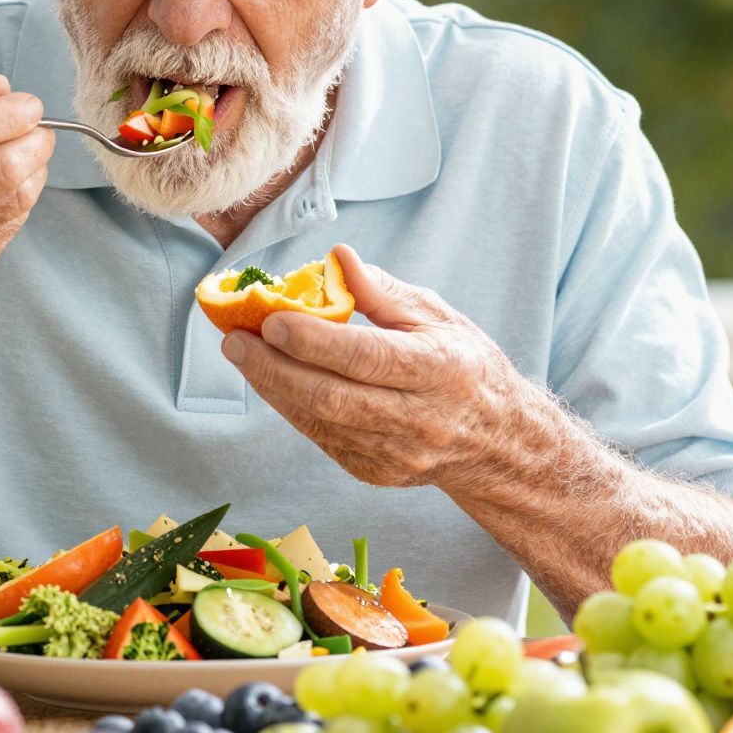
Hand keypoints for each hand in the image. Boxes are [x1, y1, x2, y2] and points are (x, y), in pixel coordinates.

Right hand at [0, 74, 53, 308]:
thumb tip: (3, 89)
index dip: (9, 115)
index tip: (28, 105)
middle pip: (2, 169)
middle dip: (35, 141)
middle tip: (36, 130)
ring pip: (17, 199)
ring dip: (33, 170)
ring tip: (21, 155)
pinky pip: (12, 225)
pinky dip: (18, 200)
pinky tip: (1, 190)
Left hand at [222, 245, 527, 492]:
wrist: (497, 443)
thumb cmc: (466, 367)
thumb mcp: (439, 318)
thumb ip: (384, 293)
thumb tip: (337, 260)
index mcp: (438, 369)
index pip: (366, 357)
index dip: (313, 341)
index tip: (271, 320)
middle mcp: (418, 418)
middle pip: (330, 397)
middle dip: (272, 367)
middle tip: (235, 339)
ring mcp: (395, 454)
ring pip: (318, 421)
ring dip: (272, 386)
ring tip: (243, 353)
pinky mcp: (374, 472)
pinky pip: (321, 438)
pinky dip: (291, 407)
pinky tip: (273, 380)